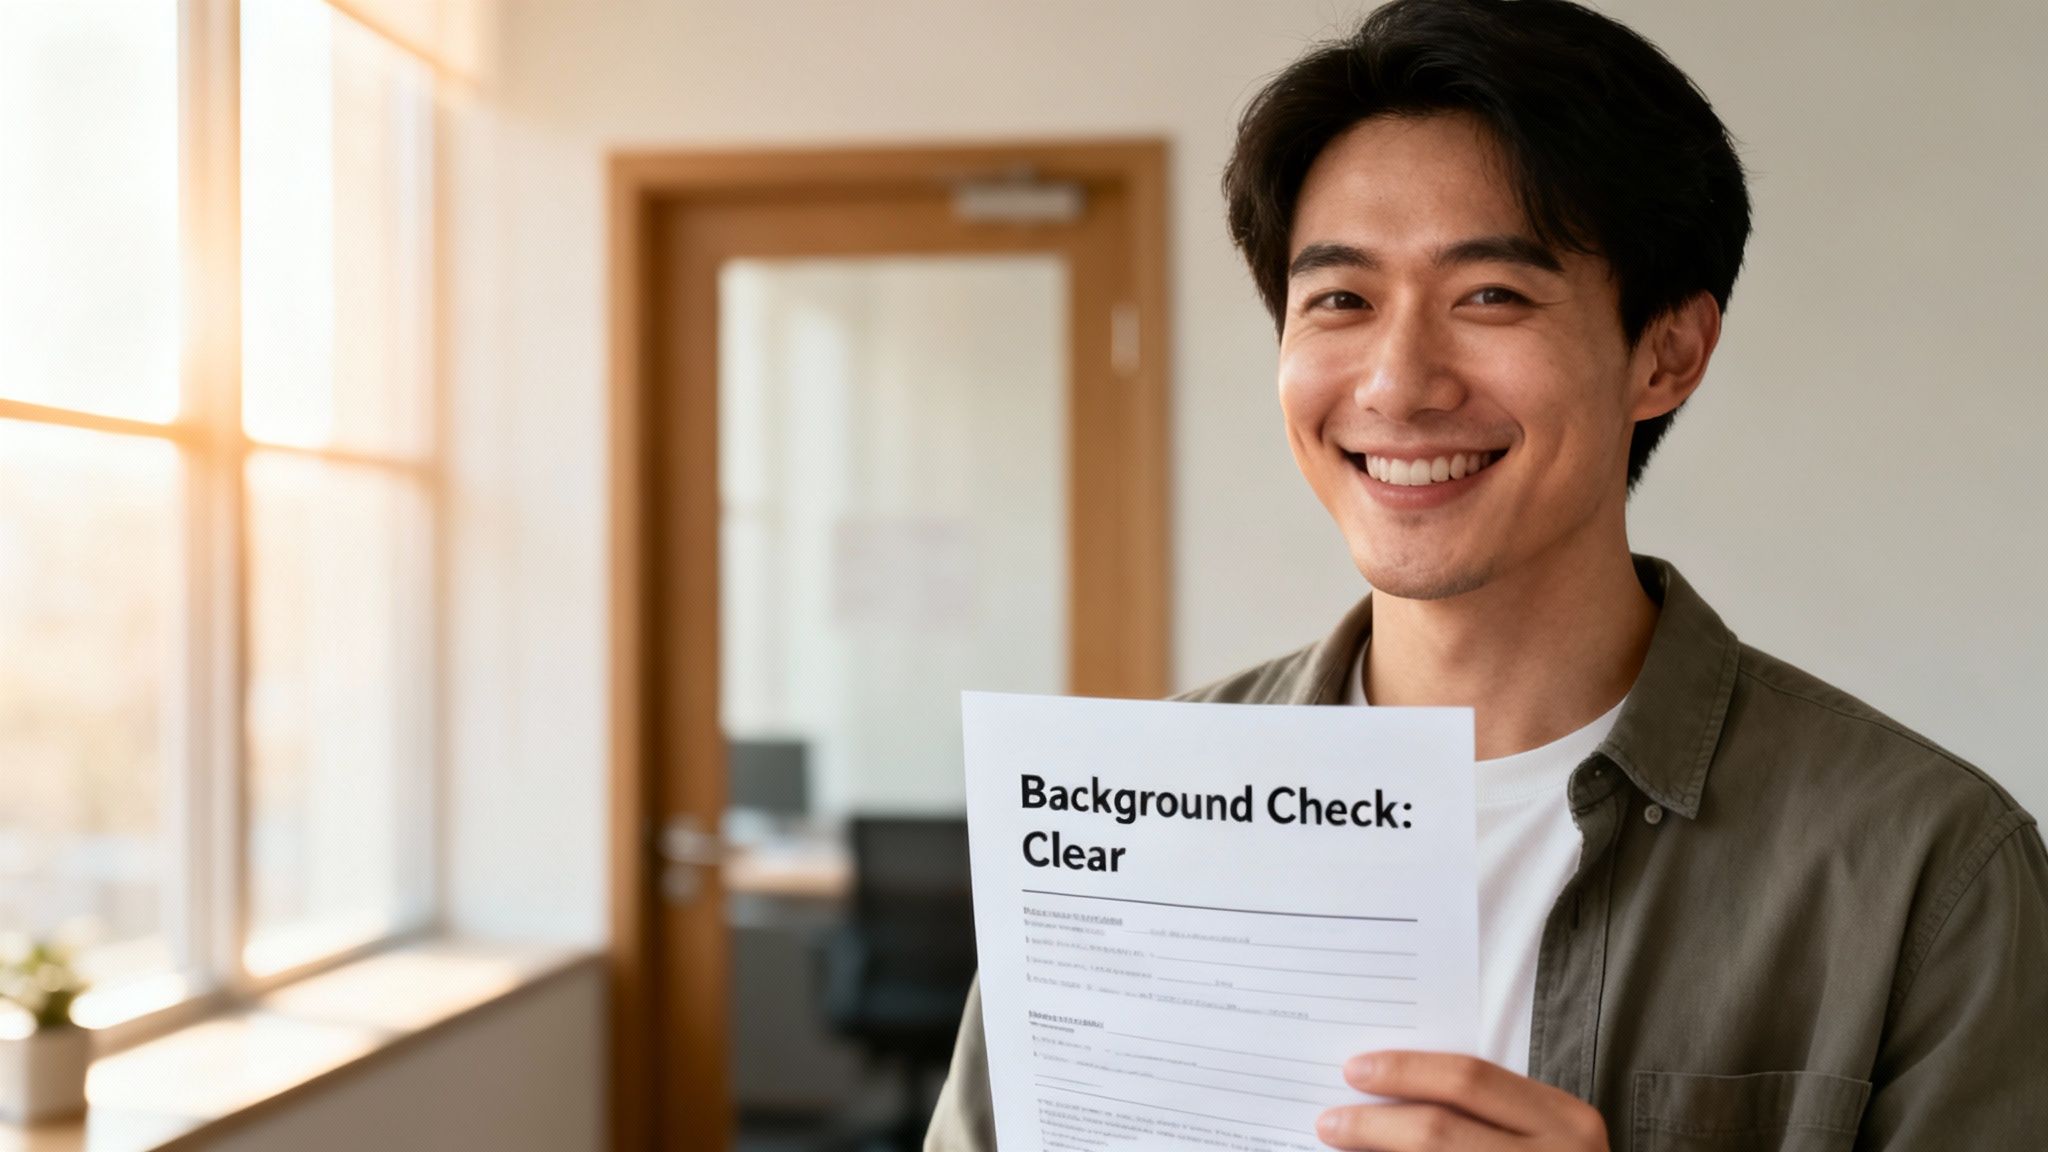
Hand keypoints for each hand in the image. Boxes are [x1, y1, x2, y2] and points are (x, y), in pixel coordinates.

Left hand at [1314, 1051, 1608, 1149]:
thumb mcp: (1545, 1134)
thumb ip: (1489, 1110)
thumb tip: (1391, 1088)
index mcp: (1565, 1121)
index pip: (1469, 1079)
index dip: (1405, 1071)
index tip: (1355, 1070)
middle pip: (1438, 1131)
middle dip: (1373, 1125)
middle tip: (1329, 1120)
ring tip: (1338, 1144)